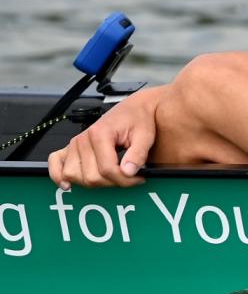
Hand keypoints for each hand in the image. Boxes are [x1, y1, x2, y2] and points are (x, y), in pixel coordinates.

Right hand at [47, 86, 162, 188]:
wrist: (134, 109)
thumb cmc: (138, 119)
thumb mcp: (145, 135)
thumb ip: (138, 154)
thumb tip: (129, 172)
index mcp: (100, 133)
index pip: (107, 169)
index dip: (125, 179)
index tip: (139, 178)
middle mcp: (83, 139)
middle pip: (91, 177)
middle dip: (113, 182)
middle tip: (130, 177)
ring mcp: (74, 144)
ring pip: (75, 176)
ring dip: (94, 183)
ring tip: (112, 176)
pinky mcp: (70, 148)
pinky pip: (55, 163)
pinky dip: (58, 176)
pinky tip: (68, 184)